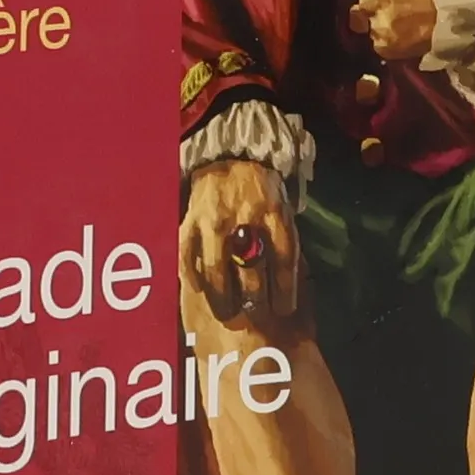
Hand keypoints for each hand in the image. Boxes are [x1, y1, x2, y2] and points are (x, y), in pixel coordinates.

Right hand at [181, 160, 300, 325]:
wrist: (232, 158)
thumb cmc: (262, 193)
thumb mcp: (282, 212)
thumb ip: (283, 244)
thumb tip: (287, 288)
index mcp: (274, 214)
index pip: (283, 261)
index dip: (284, 290)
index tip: (284, 309)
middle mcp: (244, 218)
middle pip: (250, 270)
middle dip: (254, 300)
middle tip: (254, 316)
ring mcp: (214, 220)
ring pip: (217, 269)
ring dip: (223, 297)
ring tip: (226, 314)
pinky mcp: (190, 221)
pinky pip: (187, 256)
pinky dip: (193, 277)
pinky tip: (198, 291)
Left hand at [350, 0, 439, 60]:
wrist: (474, 6)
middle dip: (377, 1)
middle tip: (400, 2)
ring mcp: (383, 17)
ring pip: (369, 22)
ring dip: (383, 22)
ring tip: (406, 21)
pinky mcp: (389, 41)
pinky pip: (378, 42)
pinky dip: (390, 41)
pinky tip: (408, 35)